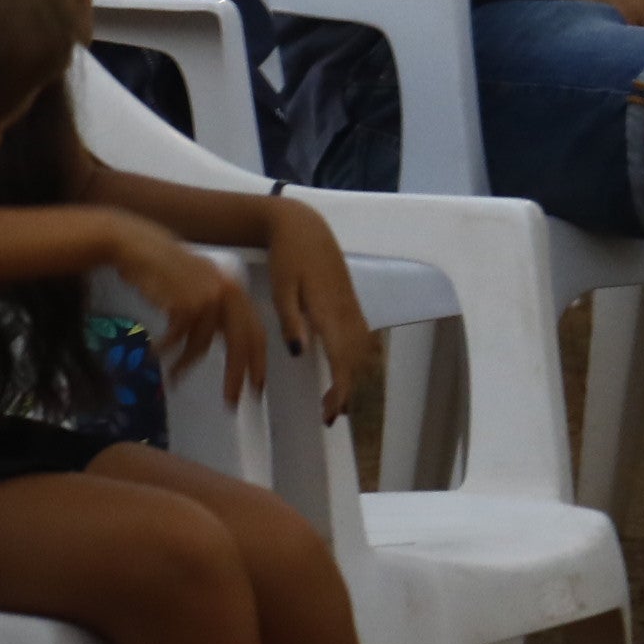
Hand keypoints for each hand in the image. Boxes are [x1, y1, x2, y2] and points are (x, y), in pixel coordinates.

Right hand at [108, 216, 261, 404]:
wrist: (134, 245)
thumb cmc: (160, 265)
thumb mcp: (197, 284)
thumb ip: (215, 309)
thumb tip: (226, 342)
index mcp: (233, 288)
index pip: (255, 331)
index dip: (257, 362)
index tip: (256, 386)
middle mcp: (227, 292)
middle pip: (241, 344)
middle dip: (237, 376)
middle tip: (232, 401)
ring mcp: (208, 297)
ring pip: (203, 345)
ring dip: (186, 364)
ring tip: (174, 376)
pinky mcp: (186, 302)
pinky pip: (179, 339)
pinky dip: (167, 350)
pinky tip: (156, 353)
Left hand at [261, 194, 373, 423]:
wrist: (304, 227)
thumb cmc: (287, 256)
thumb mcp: (281, 286)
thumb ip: (290, 319)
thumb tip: (299, 353)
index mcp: (330, 311)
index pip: (342, 361)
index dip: (340, 390)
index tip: (329, 412)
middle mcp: (348, 313)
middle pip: (355, 362)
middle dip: (347, 391)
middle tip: (331, 416)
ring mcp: (353, 307)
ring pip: (362, 352)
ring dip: (354, 378)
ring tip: (341, 402)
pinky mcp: (352, 303)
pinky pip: (362, 339)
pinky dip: (357, 360)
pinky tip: (348, 370)